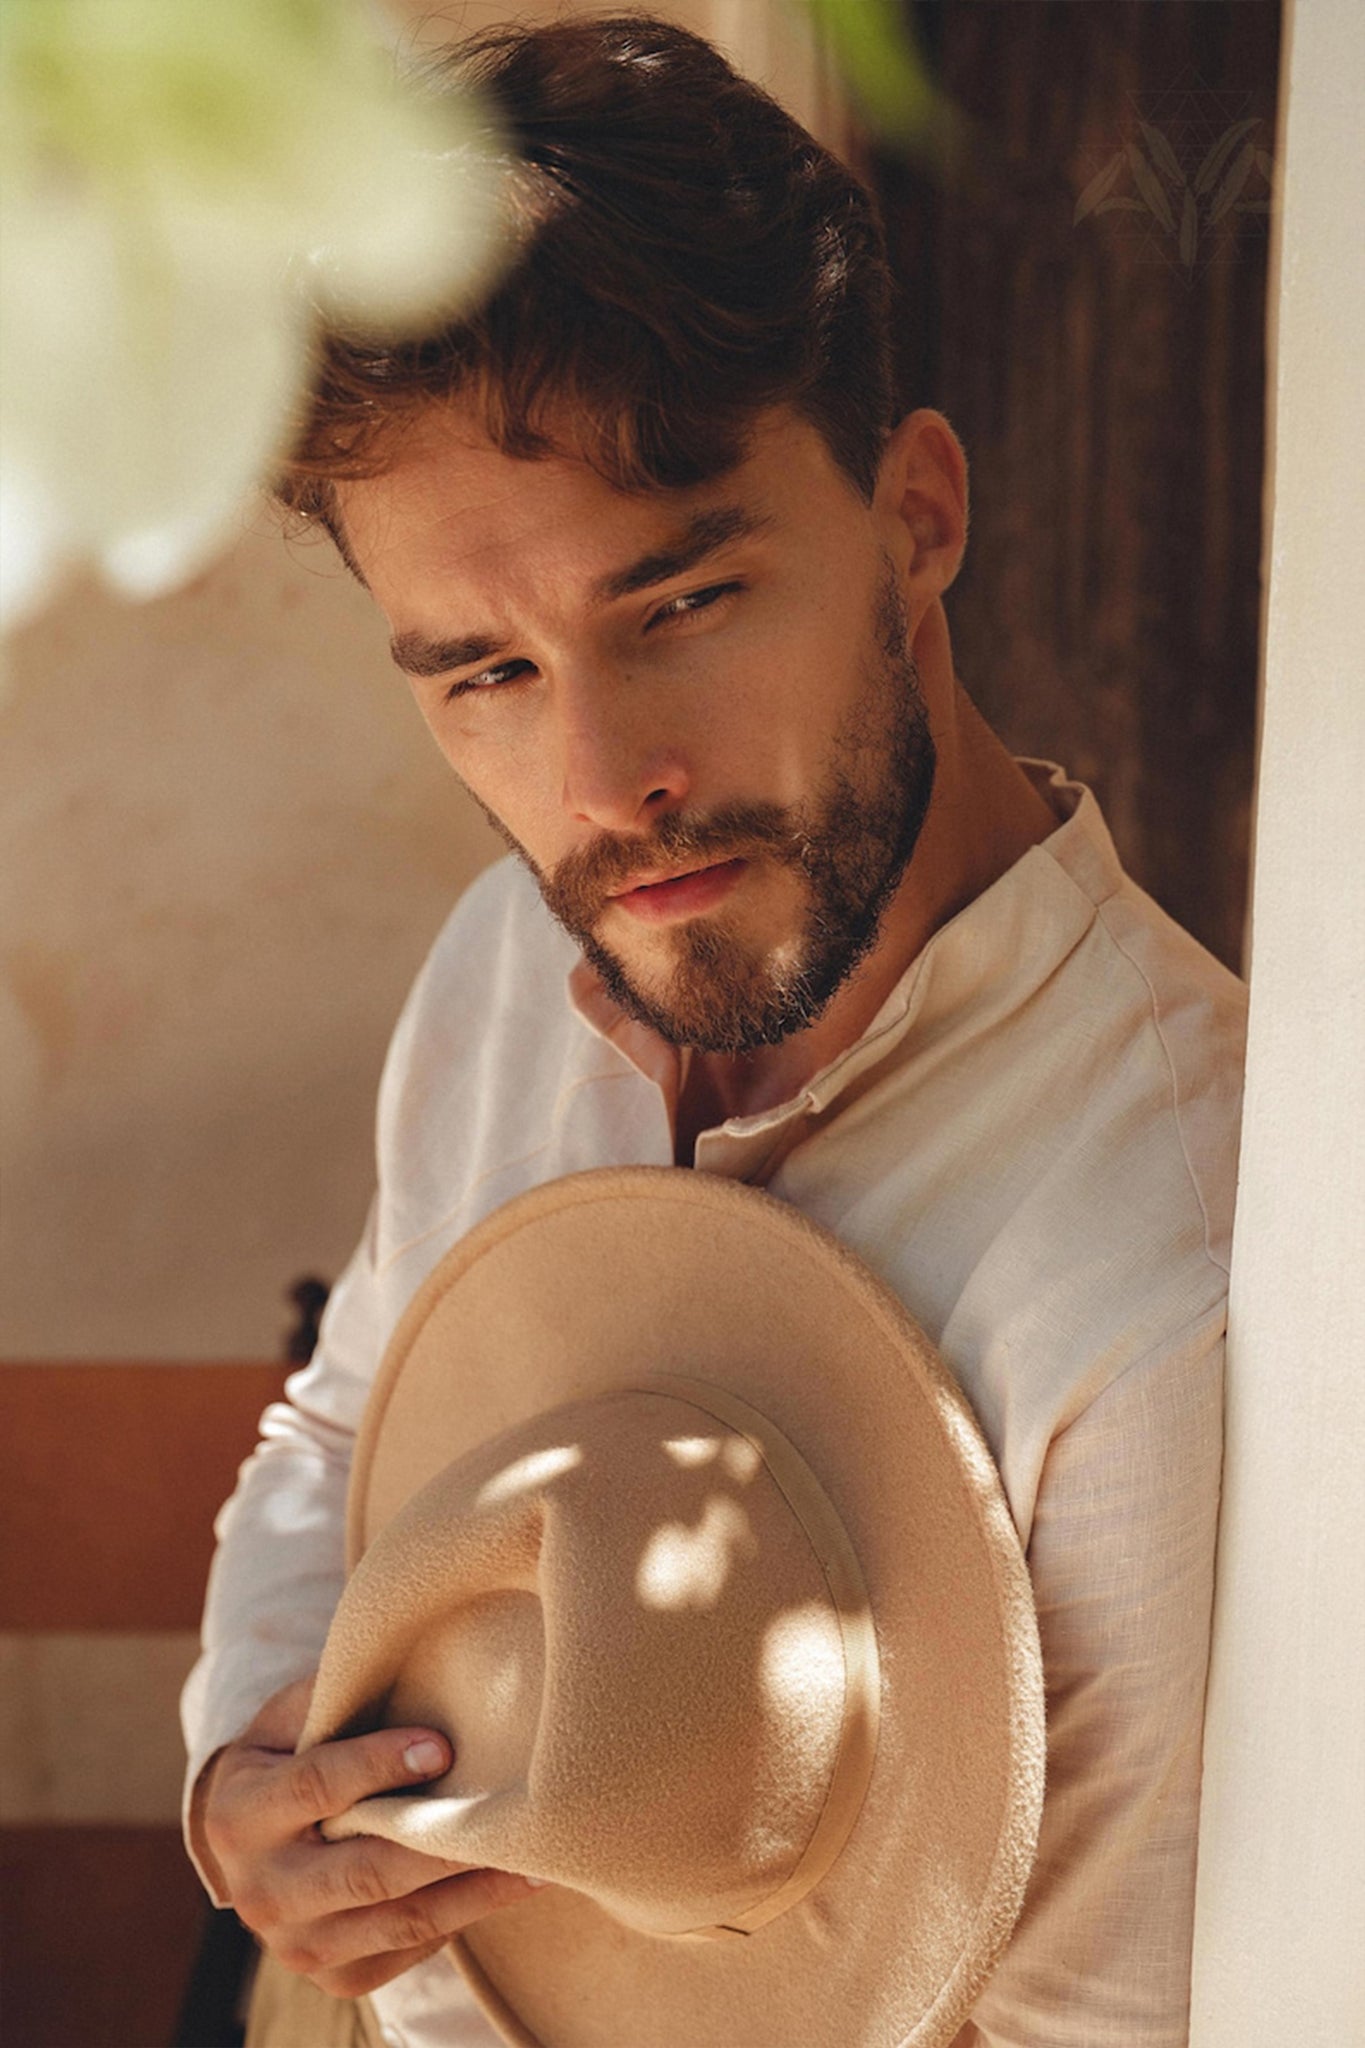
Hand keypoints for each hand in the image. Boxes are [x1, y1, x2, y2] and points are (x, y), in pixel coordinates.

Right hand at [195, 1674, 539, 1997]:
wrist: (248, 1846)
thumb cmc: (287, 1755)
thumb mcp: (290, 1717)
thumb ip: (337, 1693)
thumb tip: (406, 1648)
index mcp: (239, 1814)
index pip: (314, 1785)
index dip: (377, 1764)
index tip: (443, 1746)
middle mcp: (260, 1890)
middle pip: (363, 1870)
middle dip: (440, 1843)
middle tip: (510, 1816)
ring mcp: (295, 1944)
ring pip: (398, 1922)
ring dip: (473, 1892)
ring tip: (536, 1861)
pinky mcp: (333, 1976)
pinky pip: (408, 1953)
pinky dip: (461, 1920)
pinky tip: (506, 1887)